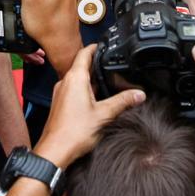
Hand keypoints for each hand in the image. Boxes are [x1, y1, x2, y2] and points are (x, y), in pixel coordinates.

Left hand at [35, 45, 145, 167]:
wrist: (55, 150)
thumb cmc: (74, 132)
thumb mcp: (105, 114)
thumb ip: (123, 101)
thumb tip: (139, 94)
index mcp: (75, 79)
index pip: (84, 53)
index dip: (95, 47)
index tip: (104, 45)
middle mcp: (65, 82)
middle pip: (82, 66)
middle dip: (97, 64)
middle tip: (112, 65)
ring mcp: (61, 93)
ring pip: (78, 79)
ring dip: (91, 79)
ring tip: (108, 82)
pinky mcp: (61, 104)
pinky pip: (74, 90)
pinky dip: (86, 90)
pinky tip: (97, 100)